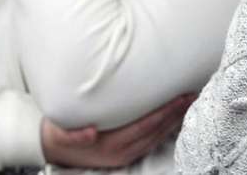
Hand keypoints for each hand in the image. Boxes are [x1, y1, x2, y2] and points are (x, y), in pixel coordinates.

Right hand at [41, 94, 195, 168]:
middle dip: (177, 113)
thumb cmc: (59, 133)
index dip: (165, 112)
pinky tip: (175, 115)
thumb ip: (74, 135)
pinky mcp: (128, 152)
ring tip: (190, 102)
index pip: (146, 125)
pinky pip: (153, 139)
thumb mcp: (61, 133)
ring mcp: (127, 153)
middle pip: (158, 131)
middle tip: (194, 94)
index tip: (180, 98)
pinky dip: (166, 126)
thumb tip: (91, 133)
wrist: (52, 149)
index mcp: (112, 145)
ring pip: (158, 135)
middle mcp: (123, 151)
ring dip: (175, 119)